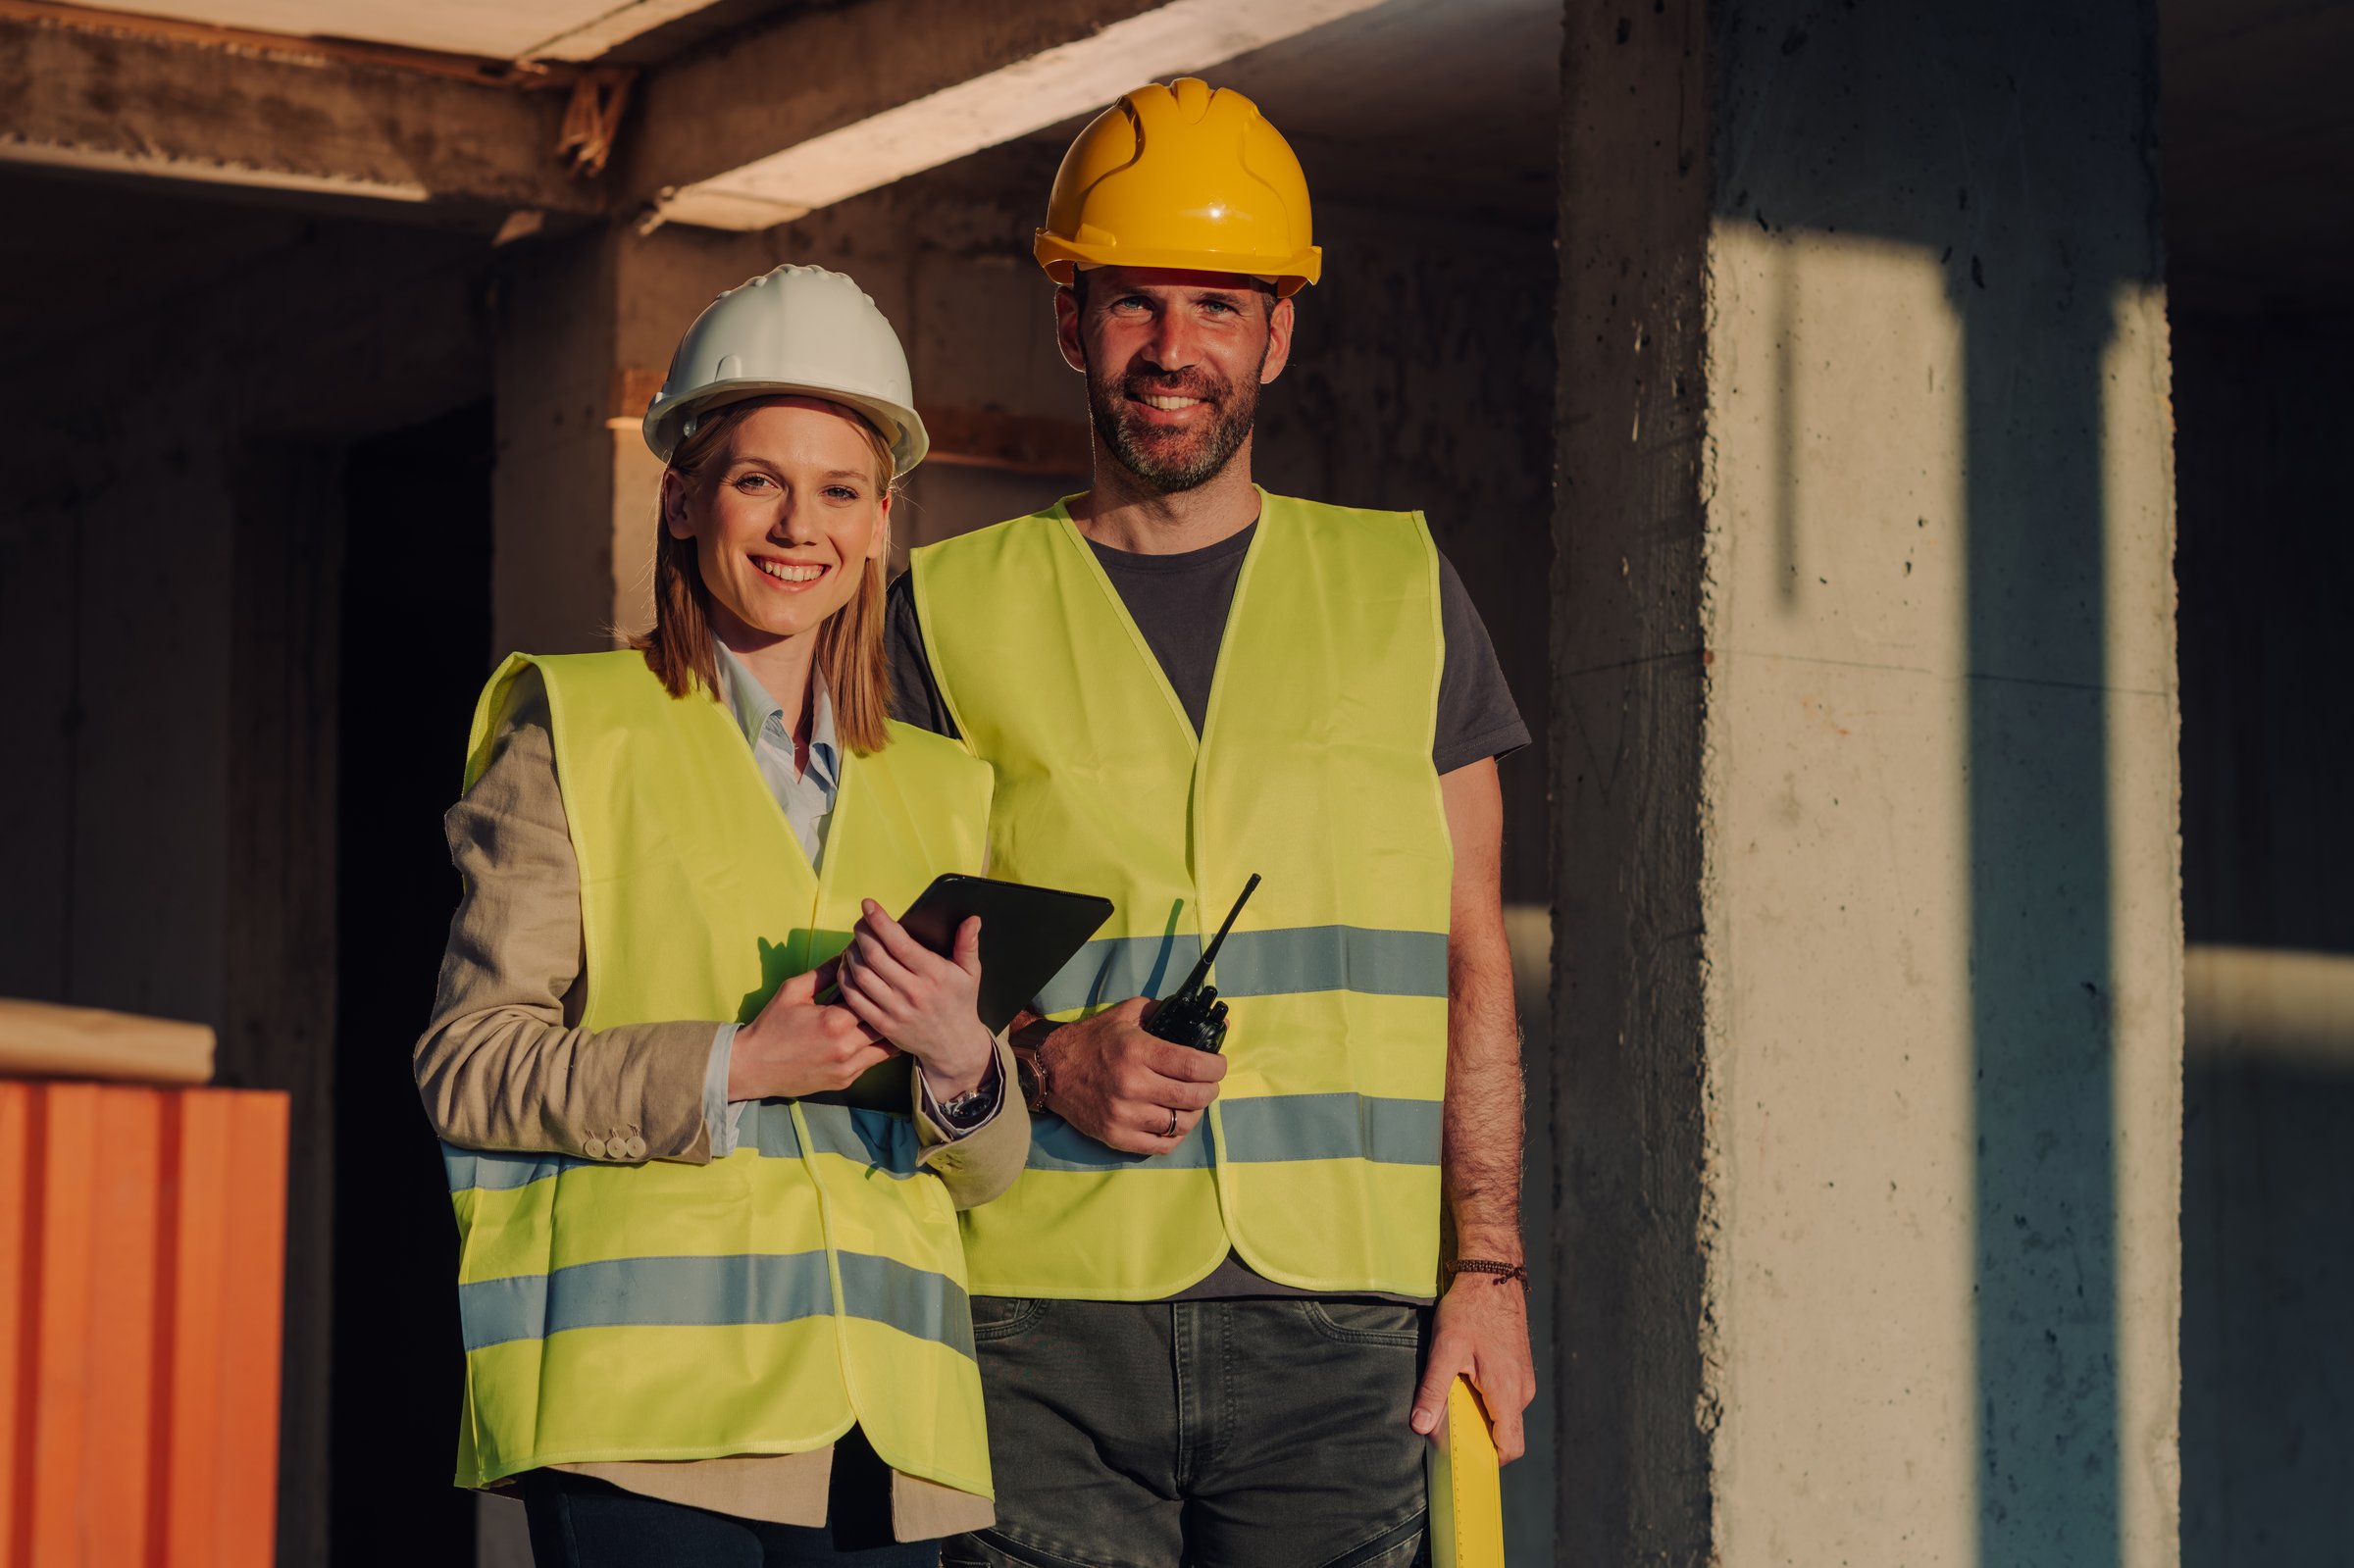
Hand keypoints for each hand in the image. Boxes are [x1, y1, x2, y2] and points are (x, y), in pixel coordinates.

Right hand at [731, 966, 896, 1099]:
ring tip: (888, 1016)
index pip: (872, 998)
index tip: (879, 979)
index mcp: (834, 1022)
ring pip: (886, 1046)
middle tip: (890, 998)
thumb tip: (848, 955)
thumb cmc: (772, 1026)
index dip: (878, 987)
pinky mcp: (845, 1081)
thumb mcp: (793, 991)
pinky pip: (873, 1062)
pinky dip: (876, 1048)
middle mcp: (846, 1048)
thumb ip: (824, 972)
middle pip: (885, 1023)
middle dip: (887, 1009)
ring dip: (887, 1030)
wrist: (753, 1067)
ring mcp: (847, 1068)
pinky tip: (873, 1036)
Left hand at [835, 899, 993, 1099]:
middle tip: (860, 923)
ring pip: (861, 976)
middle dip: (862, 933)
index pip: (900, 943)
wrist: (954, 1045)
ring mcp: (895, 1010)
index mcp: (934, 974)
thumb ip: (968, 944)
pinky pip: (855, 999)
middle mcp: (913, 992)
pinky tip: (848, 968)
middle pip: (875, 956)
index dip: (880, 921)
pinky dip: (846, 979)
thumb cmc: (960, 1002)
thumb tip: (973, 919)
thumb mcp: (971, 972)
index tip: (868, 905)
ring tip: (854, 944)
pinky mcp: (882, 1024)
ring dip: (850, 954)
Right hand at [1035, 997, 1226, 1153]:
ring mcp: (1124, 1115)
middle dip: (1210, 1090)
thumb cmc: (1093, 1040)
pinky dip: (1175, 1135)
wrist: (1052, 1069)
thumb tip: (1207, 1021)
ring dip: (1195, 1113)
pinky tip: (1174, 1121)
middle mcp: (1132, 1086)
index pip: (1193, 1067)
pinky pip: (1161, 1146)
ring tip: (1191, 1102)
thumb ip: (1164, 1012)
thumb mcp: (1127, 1014)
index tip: (1218, 1065)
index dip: (1216, 1068)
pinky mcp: (1116, 1136)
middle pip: (1192, 1097)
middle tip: (1209, 1084)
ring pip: (1181, 1124)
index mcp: (1137, 1052)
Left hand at [1409, 1269, 1534, 1461]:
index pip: (1509, 1447)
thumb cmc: (1470, 1309)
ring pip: (1504, 1413)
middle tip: (1446, 1421)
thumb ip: (1433, 1391)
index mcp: (1508, 1392)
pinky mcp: (1520, 1367)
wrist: (1492, 1273)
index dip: (1488, 1459)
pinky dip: (1486, 1397)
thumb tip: (1420, 1427)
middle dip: (1477, 1434)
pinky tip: (1464, 1377)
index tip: (1461, 1455)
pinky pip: (1506, 1396)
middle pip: (1505, 1433)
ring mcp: (1524, 1378)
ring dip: (1480, 1413)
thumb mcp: (1445, 1349)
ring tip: (1452, 1393)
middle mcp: (1522, 1390)